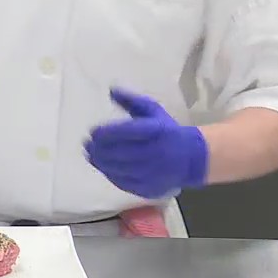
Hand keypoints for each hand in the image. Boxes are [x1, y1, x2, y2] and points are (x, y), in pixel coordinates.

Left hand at [85, 88, 207, 199]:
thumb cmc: (166, 131)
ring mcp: (154, 173)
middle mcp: (157, 153)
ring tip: (90, 155)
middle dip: (99, 149)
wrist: (191, 158)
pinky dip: (111, 174)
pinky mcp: (151, 188)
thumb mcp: (153, 111)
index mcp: (158, 131)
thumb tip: (111, 90)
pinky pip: (125, 182)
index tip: (92, 131)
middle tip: (87, 144)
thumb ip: (131, 101)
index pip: (128, 132)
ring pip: (121, 169)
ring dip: (101, 163)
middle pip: (121, 153)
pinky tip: (103, 166)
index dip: (107, 133)